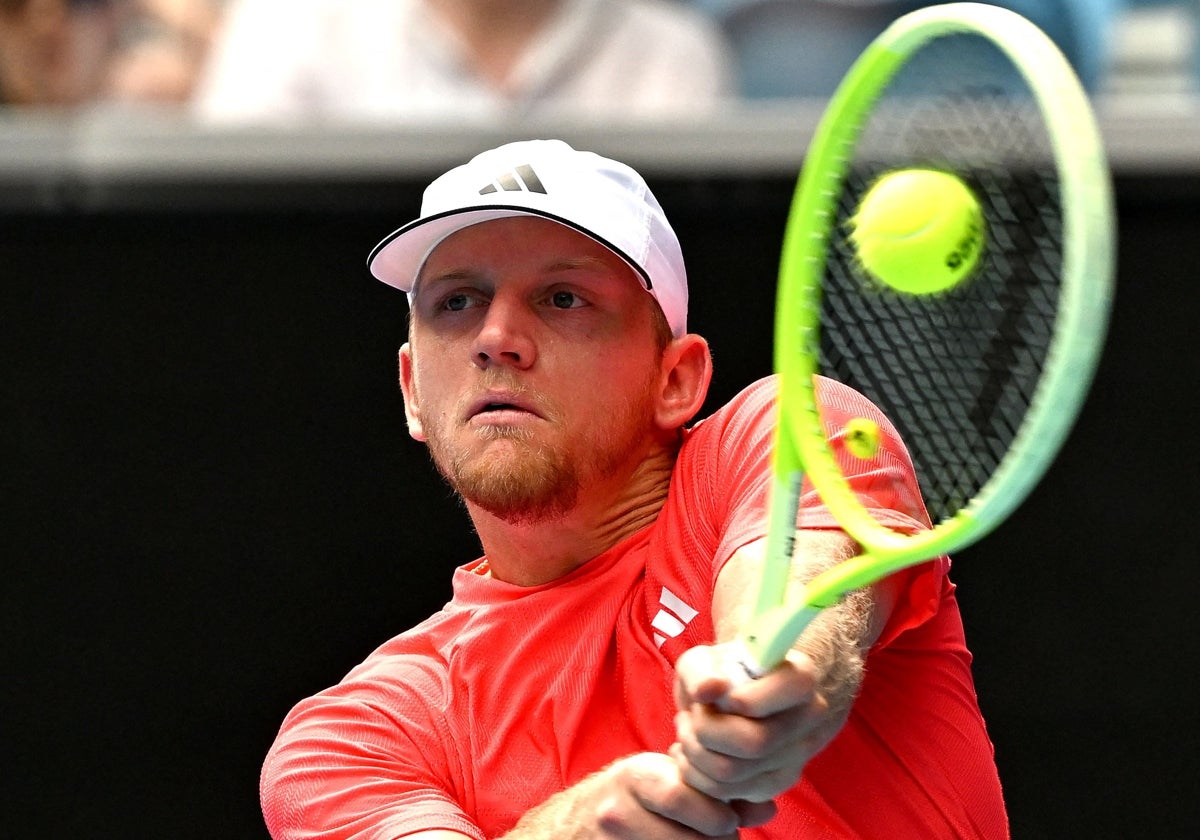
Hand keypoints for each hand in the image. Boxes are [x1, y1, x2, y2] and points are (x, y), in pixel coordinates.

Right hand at [588, 753, 776, 838]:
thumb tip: (768, 809)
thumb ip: (717, 791)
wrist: (575, 824)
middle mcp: (617, 811)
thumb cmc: (634, 795)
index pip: (680, 797)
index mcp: (635, 777)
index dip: (715, 815)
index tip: (727, 821)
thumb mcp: (667, 780)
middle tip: (725, 839)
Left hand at [671, 642, 850, 803]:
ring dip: (696, 754)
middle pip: (751, 743)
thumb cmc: (723, 672)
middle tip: (691, 717)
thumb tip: (707, 691)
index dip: (730, 702)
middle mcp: (809, 719)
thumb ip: (702, 671)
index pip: (767, 703)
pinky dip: (699, 775)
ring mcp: (798, 755)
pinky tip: (698, 751)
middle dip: (705, 732)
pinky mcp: (777, 783)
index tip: (712, 695)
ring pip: (733, 773)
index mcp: (800, 678)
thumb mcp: (705, 658)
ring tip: (689, 732)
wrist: (741, 693)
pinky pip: (727, 793)